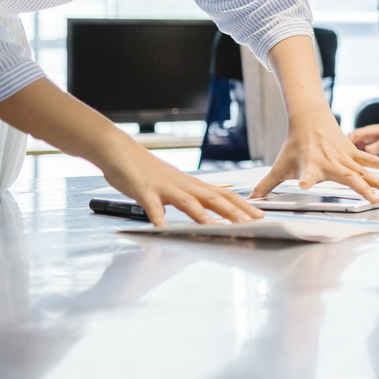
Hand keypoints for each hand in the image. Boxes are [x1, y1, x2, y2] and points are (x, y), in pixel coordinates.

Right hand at [102, 142, 265, 226]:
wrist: (119, 150)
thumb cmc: (145, 170)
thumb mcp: (172, 185)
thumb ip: (187, 198)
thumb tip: (204, 212)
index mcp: (190, 184)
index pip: (223, 193)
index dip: (242, 204)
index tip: (259, 214)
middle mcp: (182, 185)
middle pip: (213, 197)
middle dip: (234, 211)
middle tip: (252, 222)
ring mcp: (164, 187)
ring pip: (188, 201)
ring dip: (203, 215)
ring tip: (217, 227)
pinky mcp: (144, 190)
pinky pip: (153, 206)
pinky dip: (159, 217)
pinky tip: (164, 228)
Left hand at [255, 104, 378, 202]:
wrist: (309, 118)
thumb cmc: (294, 145)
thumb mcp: (279, 166)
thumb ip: (266, 185)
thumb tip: (251, 200)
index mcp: (311, 166)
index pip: (307, 174)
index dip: (306, 179)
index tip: (304, 185)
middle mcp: (330, 161)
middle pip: (347, 176)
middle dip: (360, 187)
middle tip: (372, 200)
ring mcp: (344, 156)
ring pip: (363, 170)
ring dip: (377, 181)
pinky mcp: (352, 152)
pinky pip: (369, 159)